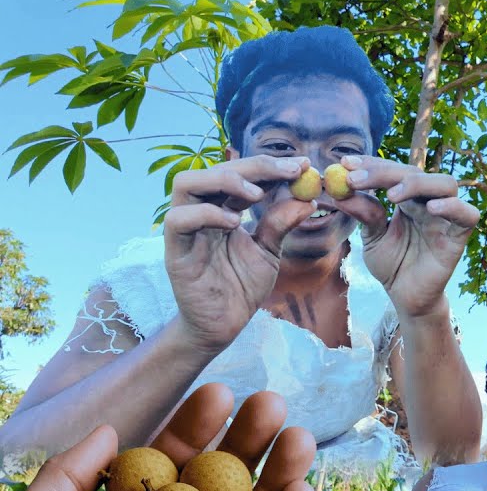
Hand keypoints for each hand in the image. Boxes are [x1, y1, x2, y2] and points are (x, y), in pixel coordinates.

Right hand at [165, 155, 316, 353]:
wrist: (224, 324)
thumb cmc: (242, 286)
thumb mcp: (269, 251)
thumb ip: (281, 224)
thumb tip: (307, 198)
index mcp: (224, 209)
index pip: (241, 175)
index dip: (269, 167)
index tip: (302, 165)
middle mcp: (202, 212)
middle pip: (215, 170)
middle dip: (254, 167)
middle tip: (287, 171)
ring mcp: (186, 229)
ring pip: (187, 184)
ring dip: (224, 181)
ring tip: (257, 195)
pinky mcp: (175, 251)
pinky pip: (178, 220)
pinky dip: (205, 214)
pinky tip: (234, 222)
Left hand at [334, 156, 480, 318]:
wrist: (405, 297)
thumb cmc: (392, 265)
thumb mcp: (371, 238)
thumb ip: (364, 213)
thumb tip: (341, 190)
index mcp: (408, 199)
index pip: (394, 171)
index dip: (372, 164)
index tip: (345, 164)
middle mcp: (428, 202)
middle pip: (416, 173)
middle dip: (385, 172)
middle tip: (356, 179)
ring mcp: (446, 217)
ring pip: (446, 183)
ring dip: (418, 183)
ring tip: (392, 195)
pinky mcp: (459, 236)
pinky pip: (467, 214)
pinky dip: (452, 206)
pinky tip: (431, 209)